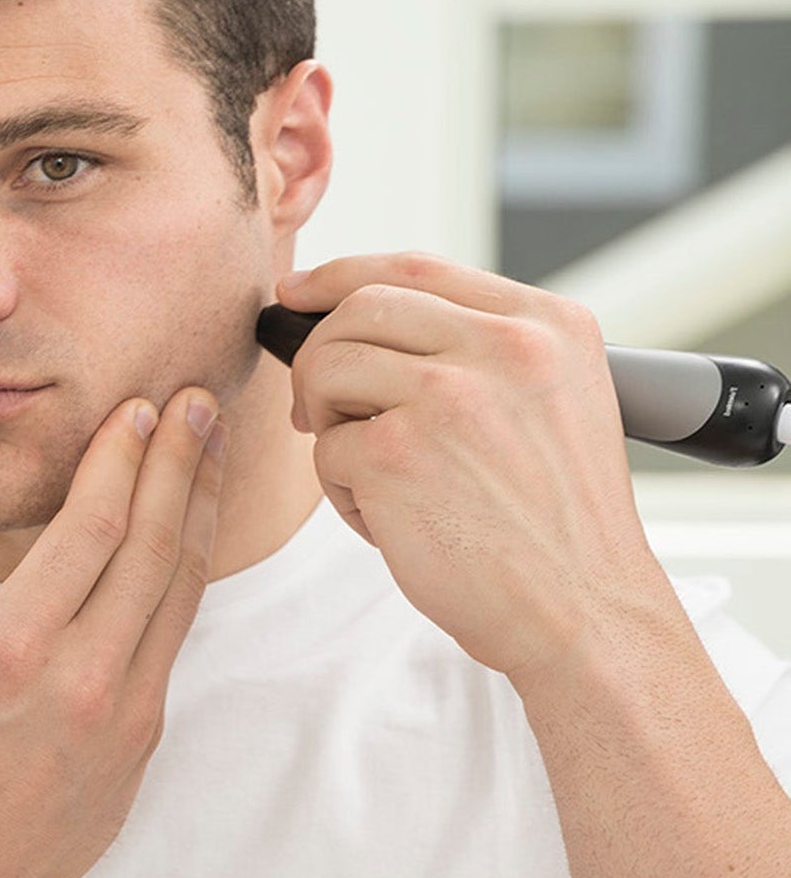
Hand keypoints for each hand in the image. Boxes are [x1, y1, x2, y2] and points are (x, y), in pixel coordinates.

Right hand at [0, 386, 224, 877]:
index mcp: (10, 650)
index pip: (92, 526)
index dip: (125, 458)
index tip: (141, 409)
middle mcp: (83, 679)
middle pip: (154, 544)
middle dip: (180, 463)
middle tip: (197, 401)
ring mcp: (125, 717)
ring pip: (180, 591)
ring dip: (199, 512)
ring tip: (210, 452)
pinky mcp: (142, 745)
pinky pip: (174, 641)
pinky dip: (187, 577)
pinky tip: (189, 538)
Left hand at [278, 252, 681, 685]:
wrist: (582, 610)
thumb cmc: (555, 523)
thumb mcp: (554, 402)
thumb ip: (480, 349)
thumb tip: (358, 317)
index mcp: (546, 324)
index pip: (415, 267)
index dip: (340, 275)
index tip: (297, 292)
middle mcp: (503, 346)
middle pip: (359, 310)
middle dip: (320, 360)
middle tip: (320, 413)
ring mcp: (447, 396)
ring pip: (327, 370)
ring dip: (330, 427)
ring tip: (376, 476)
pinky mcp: (397, 454)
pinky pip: (324, 452)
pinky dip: (343, 494)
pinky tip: (395, 521)